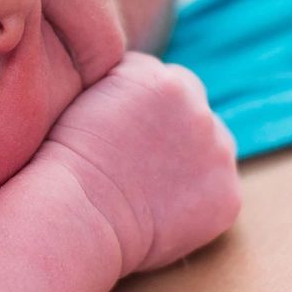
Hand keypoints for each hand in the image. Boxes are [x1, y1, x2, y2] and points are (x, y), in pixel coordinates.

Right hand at [35, 52, 240, 274]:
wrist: (75, 213)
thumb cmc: (64, 162)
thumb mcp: (86, 98)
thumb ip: (123, 86)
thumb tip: (138, 98)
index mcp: (162, 78)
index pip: (165, 81)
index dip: (143, 107)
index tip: (123, 132)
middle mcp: (198, 108)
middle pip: (193, 110)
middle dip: (173, 130)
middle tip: (138, 161)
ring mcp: (218, 153)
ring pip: (211, 149)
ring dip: (190, 161)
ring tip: (147, 188)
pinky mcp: (227, 197)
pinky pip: (217, 192)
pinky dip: (197, 202)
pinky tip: (161, 212)